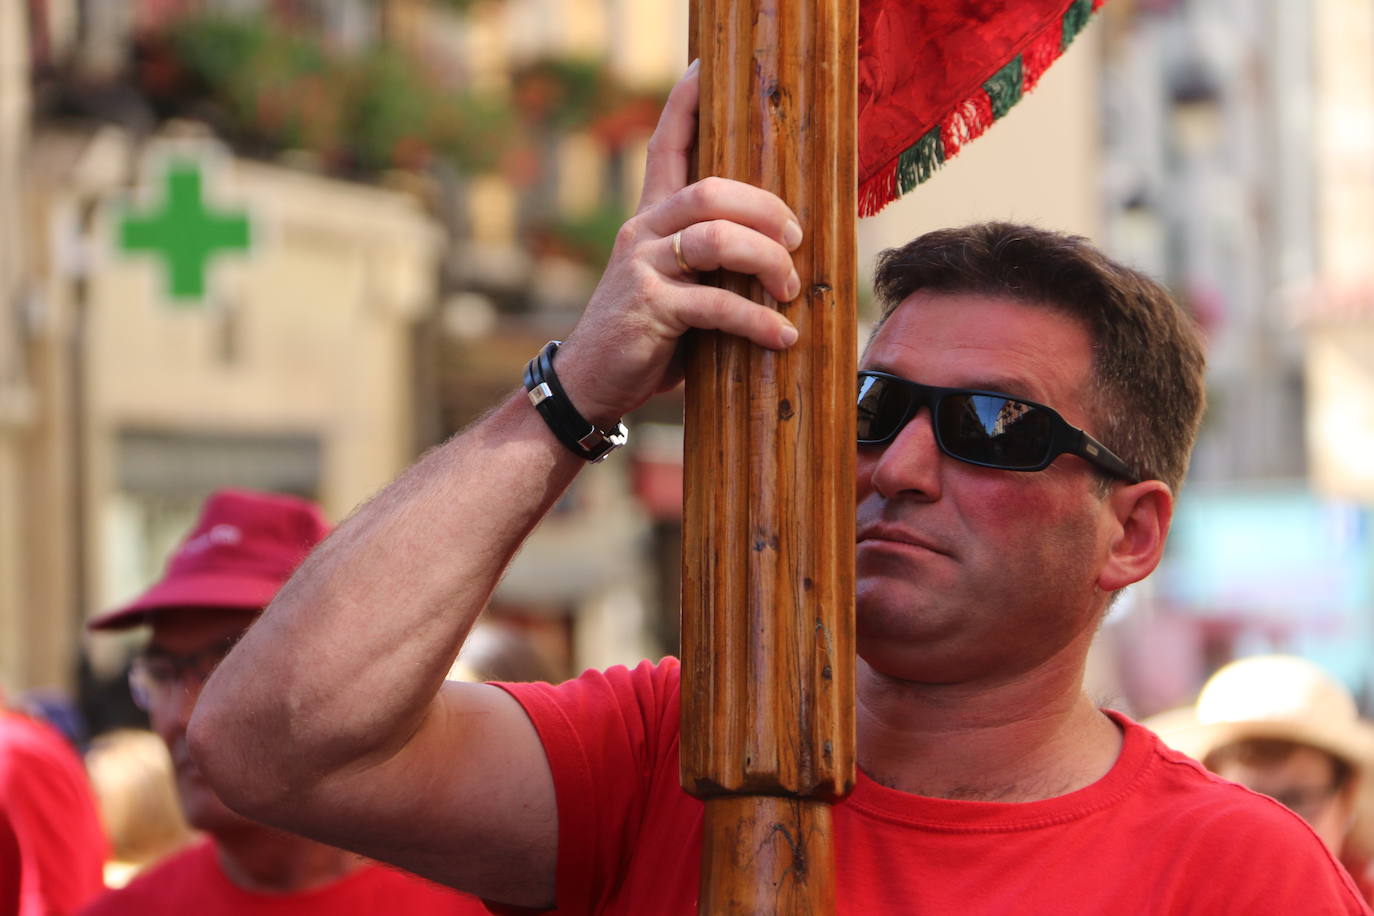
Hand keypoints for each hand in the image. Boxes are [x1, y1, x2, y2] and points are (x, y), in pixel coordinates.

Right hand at [553, 60, 803, 424]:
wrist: (590, 382)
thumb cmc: (646, 337)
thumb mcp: (676, 289)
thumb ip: (711, 265)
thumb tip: (781, 259)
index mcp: (649, 220)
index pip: (664, 147)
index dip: (684, 104)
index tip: (705, 67)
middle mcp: (642, 232)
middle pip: (712, 190)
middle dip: (767, 209)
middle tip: (796, 240)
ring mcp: (644, 268)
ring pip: (717, 237)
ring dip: (768, 261)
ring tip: (790, 289)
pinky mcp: (651, 308)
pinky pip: (716, 303)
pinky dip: (758, 320)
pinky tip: (781, 337)